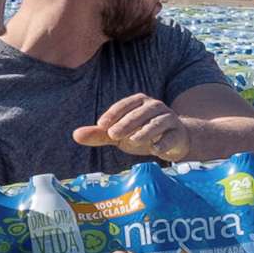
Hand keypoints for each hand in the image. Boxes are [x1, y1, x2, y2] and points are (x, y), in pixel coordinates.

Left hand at [72, 94, 192, 163]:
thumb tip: (75, 135)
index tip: (101, 126)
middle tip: (113, 135)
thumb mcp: (120, 135)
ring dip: (145, 131)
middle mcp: (155, 107)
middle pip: (140, 113)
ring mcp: (168, 119)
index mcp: (139, 103)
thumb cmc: (143, 134)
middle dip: (126, 123)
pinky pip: (172, 136)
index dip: (113, 114)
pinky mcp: (178, 134)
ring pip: (157, 122)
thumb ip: (100, 135)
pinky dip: (164, 142)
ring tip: (133, 140)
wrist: (174, 140)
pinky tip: (155, 150)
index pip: (125, 105)